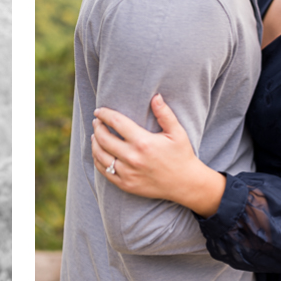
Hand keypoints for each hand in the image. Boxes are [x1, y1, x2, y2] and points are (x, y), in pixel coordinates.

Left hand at [91, 94, 221, 212]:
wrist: (185, 184)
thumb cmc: (181, 155)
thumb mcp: (177, 132)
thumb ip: (165, 113)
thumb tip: (156, 96)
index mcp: (143, 142)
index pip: (116, 122)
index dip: (104, 114)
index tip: (99, 111)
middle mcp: (133, 158)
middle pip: (104, 138)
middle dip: (97, 127)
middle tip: (96, 121)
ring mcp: (128, 173)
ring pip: (100, 155)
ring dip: (95, 143)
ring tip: (95, 135)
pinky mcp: (126, 185)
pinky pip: (104, 171)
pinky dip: (98, 160)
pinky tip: (99, 153)